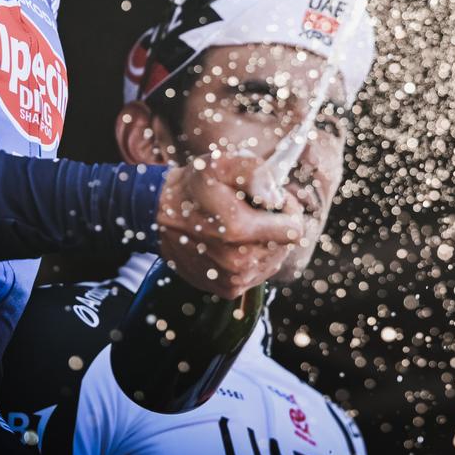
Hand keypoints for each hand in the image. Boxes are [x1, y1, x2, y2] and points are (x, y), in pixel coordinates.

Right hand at [152, 153, 304, 298]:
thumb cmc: (193, 186)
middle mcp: (239, 262)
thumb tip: (276, 195)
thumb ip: (254, 172)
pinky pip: (257, 274)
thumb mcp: (220, 164)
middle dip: (275, 225)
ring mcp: (234, 279)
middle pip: (285, 246)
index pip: (295, 229)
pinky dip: (252, 257)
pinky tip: (233, 243)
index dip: (289, 210)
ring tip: (239, 225)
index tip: (272, 200)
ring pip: (273, 260)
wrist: (159, 214)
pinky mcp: (227, 289)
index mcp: (240, 230)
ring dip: (264, 242)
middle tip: (252, 210)